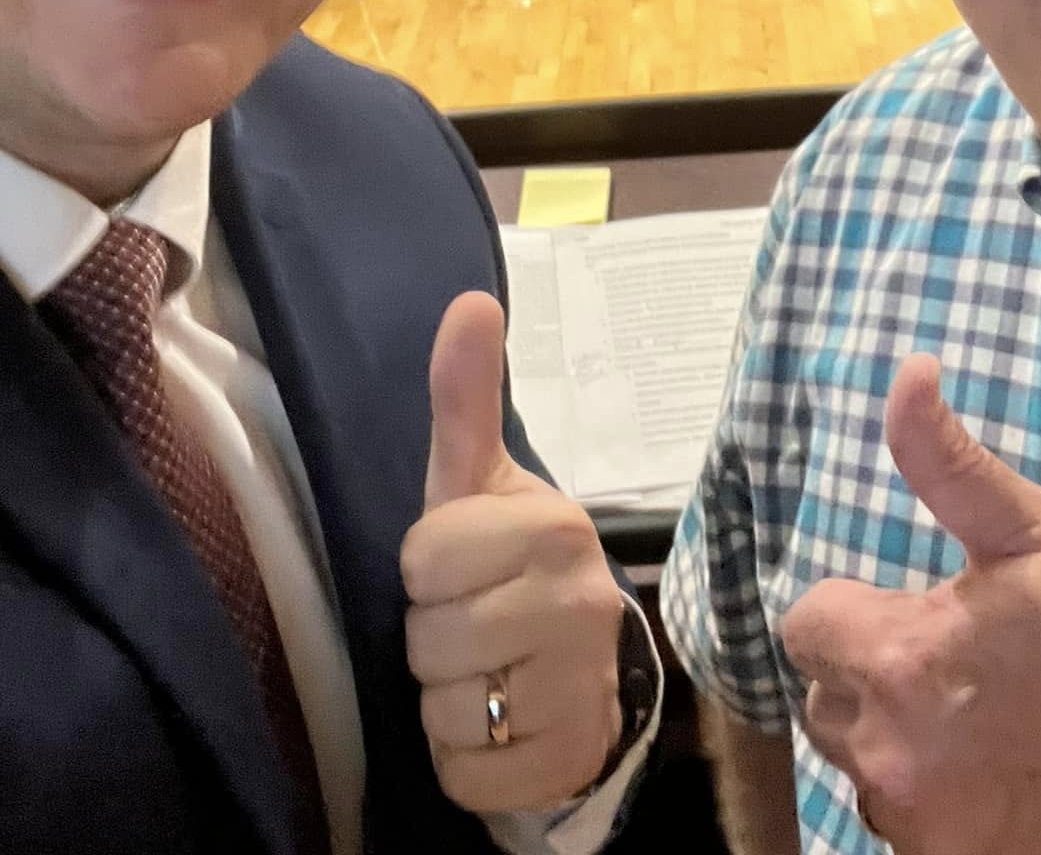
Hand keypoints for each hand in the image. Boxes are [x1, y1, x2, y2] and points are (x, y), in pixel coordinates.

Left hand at [401, 293, 624, 816]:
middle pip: (429, 637)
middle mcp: (581, 601)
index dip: (427, 571)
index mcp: (554, 525)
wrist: (576, 670)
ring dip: (449, 703)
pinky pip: (468, 774)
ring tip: (488, 675)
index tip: (463, 568)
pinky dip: (469, 763)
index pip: (423, 559)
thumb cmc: (507, 565)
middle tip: (475, 625)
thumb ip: (465, 399)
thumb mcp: (478, 483)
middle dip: (435, 639)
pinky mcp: (571, 759)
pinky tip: (501, 728)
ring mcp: (585, 686)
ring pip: (447, 709)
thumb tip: (470, 299)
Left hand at [781, 357, 1040, 854]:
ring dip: (895, 732)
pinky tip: (987, 765)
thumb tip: (909, 373)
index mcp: (903, 657)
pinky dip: (927, 789)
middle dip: (874, 668)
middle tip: (959, 657)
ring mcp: (917, 819)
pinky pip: (897, 813)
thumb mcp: (1033, 531)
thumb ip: (948, 461)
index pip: (806, 624)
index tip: (918, 609)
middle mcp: (891, 750)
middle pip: (825, 694)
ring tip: (977, 712)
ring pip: (857, 757)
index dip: (858, 608)